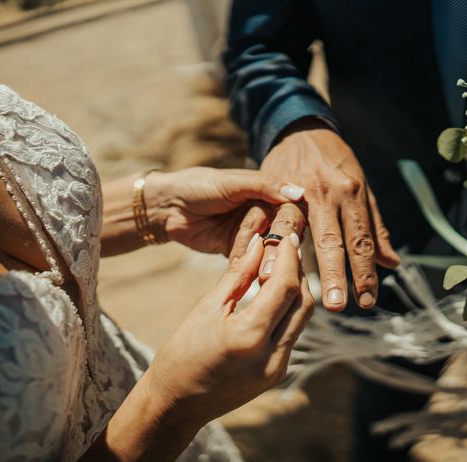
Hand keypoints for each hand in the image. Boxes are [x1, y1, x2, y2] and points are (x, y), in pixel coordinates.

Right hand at [144, 232, 313, 424]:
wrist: (176, 405)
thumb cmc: (182, 354)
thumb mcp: (206, 308)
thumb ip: (238, 274)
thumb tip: (259, 243)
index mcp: (248, 337)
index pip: (285, 287)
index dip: (290, 258)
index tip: (287, 237)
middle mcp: (270, 356)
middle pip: (303, 303)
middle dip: (299, 272)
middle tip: (288, 249)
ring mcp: (277, 369)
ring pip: (302, 319)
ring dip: (296, 291)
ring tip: (281, 268)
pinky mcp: (277, 374)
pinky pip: (292, 335)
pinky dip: (288, 311)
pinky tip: (275, 296)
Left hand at [145, 167, 304, 254]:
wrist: (168, 207)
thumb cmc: (199, 186)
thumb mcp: (233, 182)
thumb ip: (265, 186)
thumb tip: (299, 193)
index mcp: (265, 192)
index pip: (290, 207)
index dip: (292, 220)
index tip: (293, 232)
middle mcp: (262, 213)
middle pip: (280, 230)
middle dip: (277, 242)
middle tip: (276, 253)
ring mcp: (250, 233)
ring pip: (267, 247)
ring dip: (265, 257)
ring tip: (264, 269)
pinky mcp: (237, 251)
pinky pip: (250, 260)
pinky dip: (252, 265)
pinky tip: (255, 274)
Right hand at [230, 118, 399, 311]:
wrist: (302, 130)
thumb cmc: (336, 164)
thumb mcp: (362, 189)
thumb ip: (374, 227)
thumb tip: (392, 263)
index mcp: (352, 194)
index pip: (361, 240)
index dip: (364, 272)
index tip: (367, 301)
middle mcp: (326, 192)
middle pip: (331, 239)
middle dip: (334, 274)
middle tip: (336, 305)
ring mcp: (296, 189)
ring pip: (293, 229)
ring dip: (290, 261)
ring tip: (287, 288)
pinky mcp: (271, 187)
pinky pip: (265, 218)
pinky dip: (261, 242)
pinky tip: (257, 265)